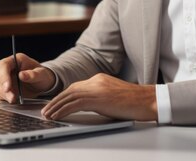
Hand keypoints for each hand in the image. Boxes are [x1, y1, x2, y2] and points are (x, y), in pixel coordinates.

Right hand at [0, 53, 55, 102]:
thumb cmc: (42, 76)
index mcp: (16, 60)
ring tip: (13, 100)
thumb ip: (33, 74)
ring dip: (1, 93)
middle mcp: (7, 66)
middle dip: (0, 87)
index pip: (3, 65)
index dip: (3, 76)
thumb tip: (22, 75)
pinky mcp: (2, 85)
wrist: (41, 84)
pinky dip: (1, 96)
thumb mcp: (42, 75)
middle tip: (11, 98)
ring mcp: (3, 76)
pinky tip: (11, 99)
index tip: (7, 88)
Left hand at [41, 73, 156, 121]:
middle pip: (70, 89)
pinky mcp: (98, 97)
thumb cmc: (135, 103)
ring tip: (48, 115)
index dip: (63, 96)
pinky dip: (63, 110)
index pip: (76, 86)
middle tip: (46, 110)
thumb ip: (99, 97)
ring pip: (69, 96)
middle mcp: (96, 80)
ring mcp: (97, 88)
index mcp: (99, 79)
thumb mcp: (113, 97)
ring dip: (56, 106)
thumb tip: (87, 106)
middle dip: (56, 100)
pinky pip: (75, 103)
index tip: (55, 104)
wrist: (149, 100)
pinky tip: (58, 117)